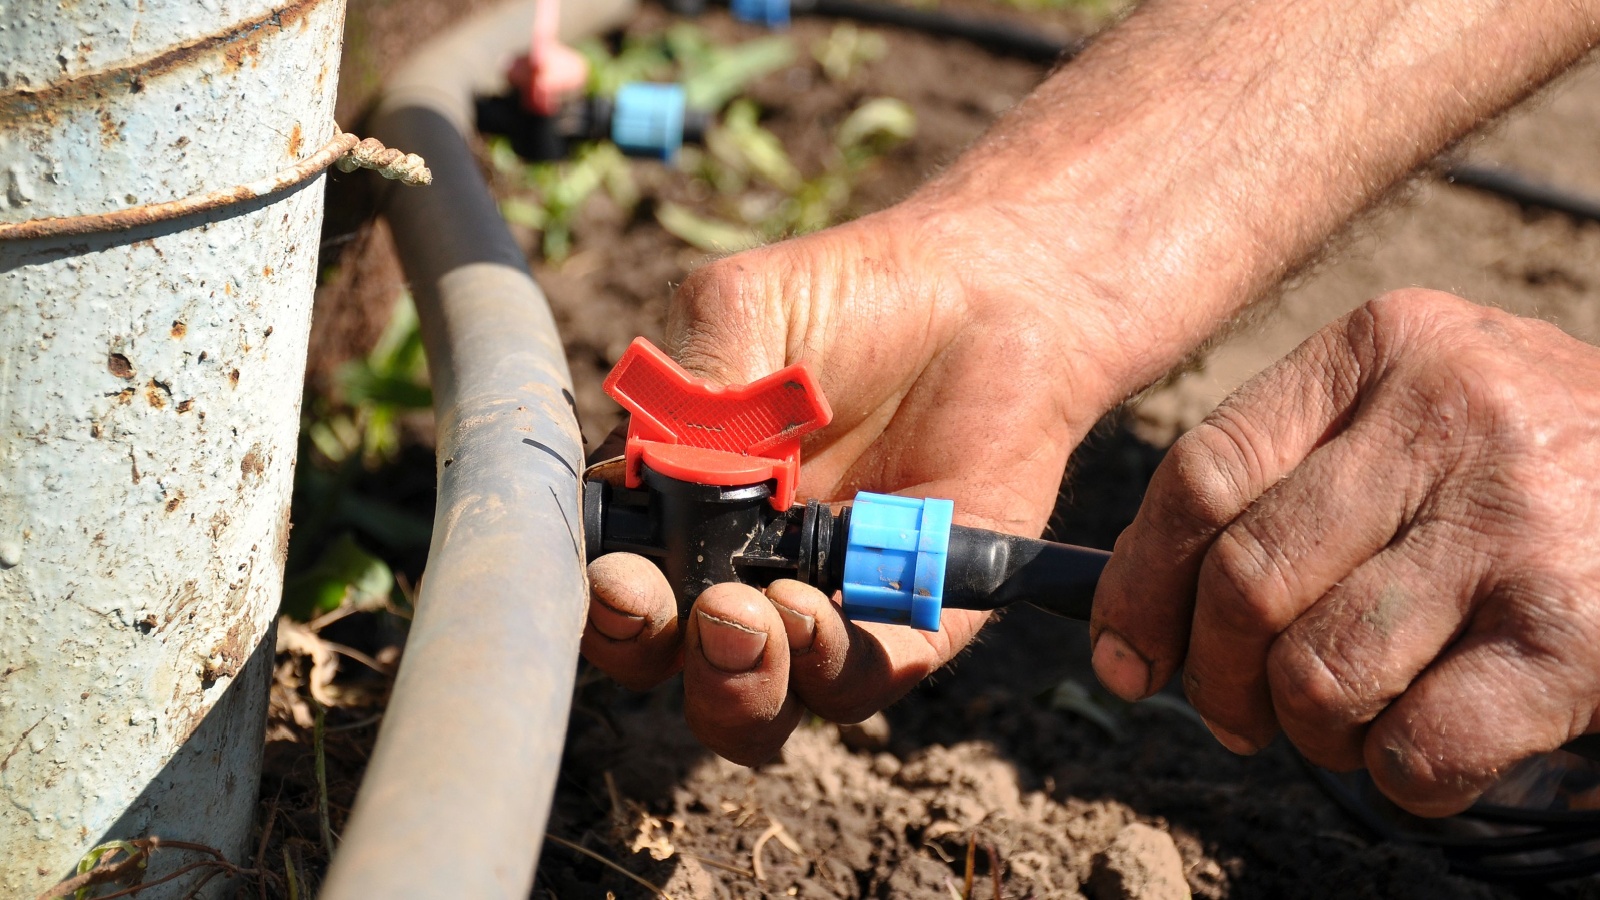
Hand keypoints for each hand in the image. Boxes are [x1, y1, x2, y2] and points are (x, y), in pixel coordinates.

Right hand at [582, 204, 1120, 764]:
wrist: (987, 290)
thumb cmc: (852, 297)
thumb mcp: (742, 313)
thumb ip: (689, 395)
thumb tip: (646, 482)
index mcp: (678, 506)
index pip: (614, 581)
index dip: (602, 601)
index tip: (618, 579)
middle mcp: (740, 569)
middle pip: (670, 663)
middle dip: (659, 653)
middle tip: (691, 607)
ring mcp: (825, 601)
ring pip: (756, 704)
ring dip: (737, 683)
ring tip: (754, 616)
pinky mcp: (911, 619)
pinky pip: (859, 679)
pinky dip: (827, 665)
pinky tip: (816, 608)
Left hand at [1092, 289, 1599, 815]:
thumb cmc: (1529, 466)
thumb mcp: (1413, 415)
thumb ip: (1287, 478)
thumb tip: (1138, 614)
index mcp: (1382, 348)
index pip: (1201, 472)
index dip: (1139, 583)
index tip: (1124, 653)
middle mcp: (1446, 418)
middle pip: (1245, 579)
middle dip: (1215, 677)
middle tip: (1238, 714)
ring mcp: (1514, 525)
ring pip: (1316, 672)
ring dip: (1309, 731)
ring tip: (1347, 723)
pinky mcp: (1574, 635)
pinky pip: (1417, 746)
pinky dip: (1394, 775)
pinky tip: (1418, 751)